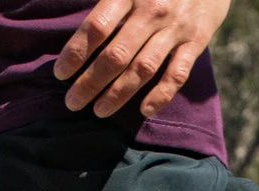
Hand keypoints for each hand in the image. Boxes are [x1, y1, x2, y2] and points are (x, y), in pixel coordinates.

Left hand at [54, 0, 227, 119]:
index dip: (75, 53)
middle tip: (72, 102)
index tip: (61, 73)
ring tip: (98, 111)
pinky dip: (161, 95)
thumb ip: (108, 0)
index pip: (97, 28)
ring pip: (142, 69)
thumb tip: (80, 25)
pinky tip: (144, 110)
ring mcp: (176, 27)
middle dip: (90, 83)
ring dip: (118, 94)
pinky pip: (177, 73)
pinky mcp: (197, 39)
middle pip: (115, 55)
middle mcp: (152, 10)